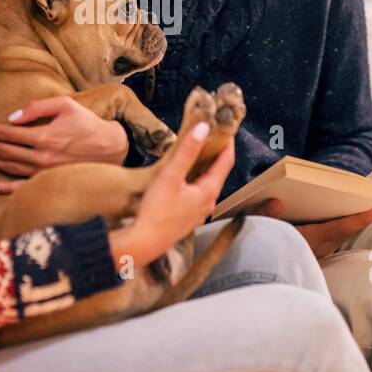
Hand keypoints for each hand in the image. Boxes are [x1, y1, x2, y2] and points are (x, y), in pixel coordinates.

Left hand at [0, 96, 128, 186]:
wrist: (111, 148)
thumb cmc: (87, 123)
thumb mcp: (66, 105)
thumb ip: (37, 108)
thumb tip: (12, 117)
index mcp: (44, 136)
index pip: (8, 133)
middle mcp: (41, 156)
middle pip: (5, 151)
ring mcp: (44, 172)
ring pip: (10, 167)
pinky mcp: (50, 182)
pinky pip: (23, 187)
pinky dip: (5, 188)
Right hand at [110, 124, 235, 266]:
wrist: (143, 243)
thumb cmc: (156, 212)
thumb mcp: (171, 176)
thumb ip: (187, 151)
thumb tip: (203, 128)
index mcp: (208, 191)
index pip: (226, 162)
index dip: (227, 143)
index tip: (226, 129)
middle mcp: (207, 203)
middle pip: (217, 173)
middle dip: (215, 155)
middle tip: (210, 137)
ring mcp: (198, 213)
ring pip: (206, 185)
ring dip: (204, 169)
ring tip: (196, 155)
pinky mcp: (187, 219)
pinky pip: (196, 195)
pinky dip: (194, 183)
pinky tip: (182, 180)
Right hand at [248, 198, 371, 258]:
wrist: (258, 279)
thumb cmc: (256, 251)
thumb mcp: (254, 229)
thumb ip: (263, 215)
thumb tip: (276, 202)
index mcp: (307, 241)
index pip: (338, 228)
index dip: (360, 218)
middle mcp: (317, 248)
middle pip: (345, 229)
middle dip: (363, 214)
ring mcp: (317, 252)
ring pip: (341, 234)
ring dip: (354, 220)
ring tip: (369, 201)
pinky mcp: (315, 252)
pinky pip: (333, 237)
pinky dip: (343, 226)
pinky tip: (346, 214)